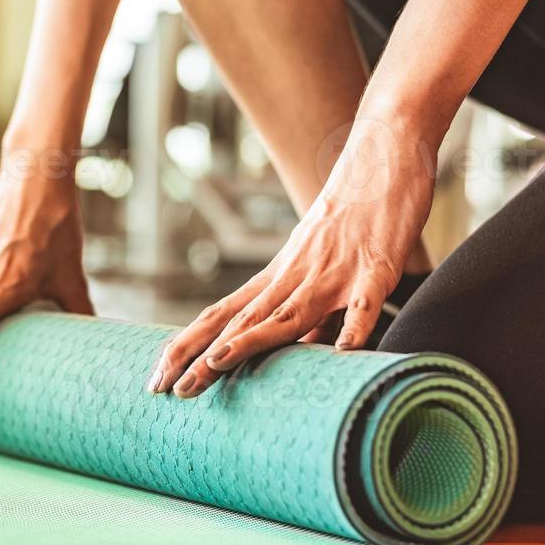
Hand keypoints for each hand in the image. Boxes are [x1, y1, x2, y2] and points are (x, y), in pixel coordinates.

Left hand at [148, 125, 433, 398]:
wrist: (385, 156)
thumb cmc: (356, 214)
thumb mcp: (322, 266)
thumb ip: (311, 314)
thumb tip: (298, 356)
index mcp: (280, 275)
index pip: (223, 314)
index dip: (190, 347)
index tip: (160, 379)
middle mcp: (296, 274)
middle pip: (242, 320)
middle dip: (203, 356)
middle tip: (168, 388)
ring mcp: (334, 271)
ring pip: (287, 312)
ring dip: (252, 340)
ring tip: (216, 365)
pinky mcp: (375, 268)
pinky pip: (363, 303)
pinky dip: (353, 328)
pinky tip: (341, 354)